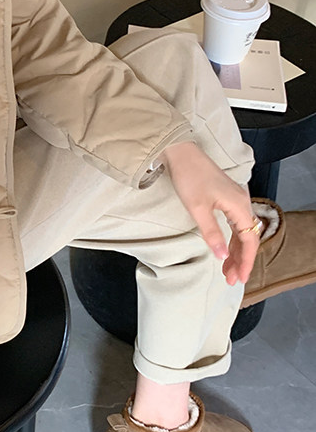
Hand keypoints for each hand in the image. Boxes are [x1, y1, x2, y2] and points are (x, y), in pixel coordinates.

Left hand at [160, 142, 259, 285]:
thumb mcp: (197, 208)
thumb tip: (222, 256)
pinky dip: (232, 238)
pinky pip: (235, 222)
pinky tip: (226, 248)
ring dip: (236, 250)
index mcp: (239, 205)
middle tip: (231, 278)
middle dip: (241, 260)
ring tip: (227, 269)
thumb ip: (212, 233)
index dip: (246, 261)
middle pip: (248, 237)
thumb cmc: (188, 176)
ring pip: (241, 231)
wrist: (181, 152)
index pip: (249, 240)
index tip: (240, 278)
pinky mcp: (226, 196)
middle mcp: (242, 202)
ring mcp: (235, 198)